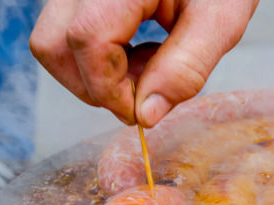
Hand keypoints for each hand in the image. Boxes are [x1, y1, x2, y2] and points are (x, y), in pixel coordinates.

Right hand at [30, 0, 258, 126]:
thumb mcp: (220, 20)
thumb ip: (186, 67)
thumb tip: (145, 115)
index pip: (88, 38)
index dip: (109, 88)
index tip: (142, 112)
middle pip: (53, 44)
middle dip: (94, 86)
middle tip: (147, 90)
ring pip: (52, 41)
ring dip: (95, 74)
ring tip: (149, 66)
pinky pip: (66, 32)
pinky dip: (98, 57)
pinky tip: (141, 51)